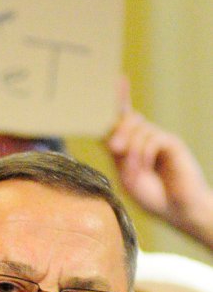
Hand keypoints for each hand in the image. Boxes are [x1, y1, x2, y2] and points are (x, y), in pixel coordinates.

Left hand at [106, 78, 212, 248]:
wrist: (180, 211)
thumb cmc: (154, 197)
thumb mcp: (128, 176)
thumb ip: (119, 155)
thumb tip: (111, 135)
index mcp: (133, 146)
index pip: (123, 118)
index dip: (120, 98)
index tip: (119, 79)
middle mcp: (147, 139)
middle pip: (128, 119)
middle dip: (119, 131)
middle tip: (115, 149)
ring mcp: (161, 140)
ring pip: (139, 128)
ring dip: (132, 149)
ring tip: (136, 170)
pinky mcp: (173, 144)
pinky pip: (153, 138)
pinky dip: (145, 152)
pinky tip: (146, 166)